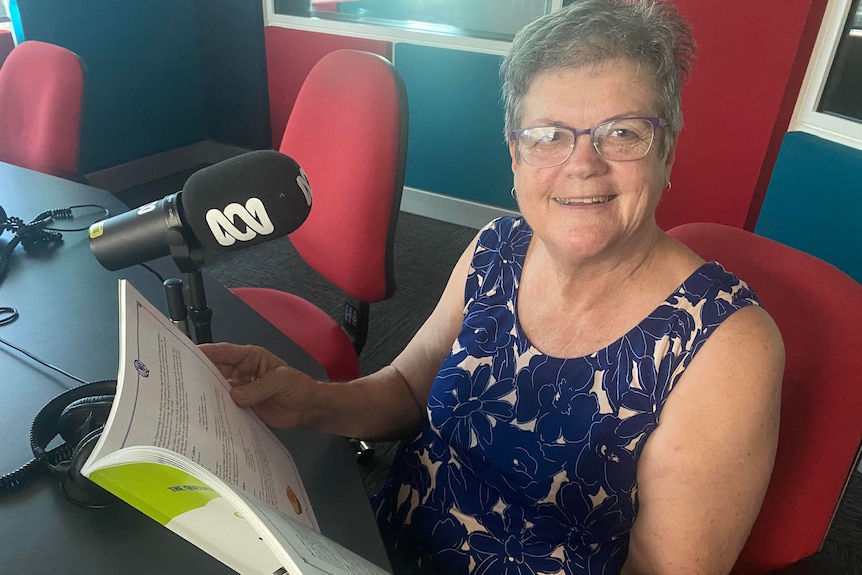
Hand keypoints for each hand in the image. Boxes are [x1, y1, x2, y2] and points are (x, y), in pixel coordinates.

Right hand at [198, 342, 321, 429]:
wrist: (310, 410)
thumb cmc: (300, 387)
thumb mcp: (282, 381)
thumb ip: (260, 388)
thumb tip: (235, 396)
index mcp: (251, 357)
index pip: (225, 352)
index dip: (207, 352)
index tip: (188, 355)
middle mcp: (242, 372)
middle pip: (216, 371)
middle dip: (200, 374)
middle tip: (181, 381)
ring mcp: (241, 390)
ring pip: (218, 389)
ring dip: (207, 394)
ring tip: (188, 401)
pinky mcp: (243, 407)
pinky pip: (226, 407)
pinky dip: (217, 410)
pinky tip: (206, 416)